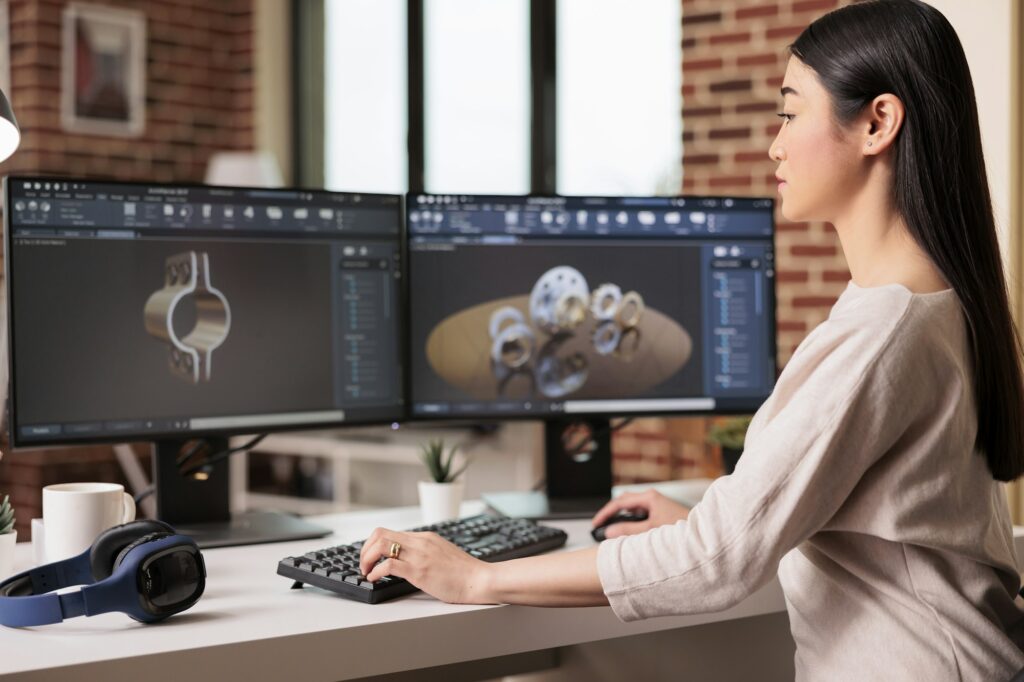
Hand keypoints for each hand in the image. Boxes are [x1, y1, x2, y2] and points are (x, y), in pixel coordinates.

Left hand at [358, 528, 491, 603]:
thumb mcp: (442, 553)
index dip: (372, 544)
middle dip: (365, 550)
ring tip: (366, 571)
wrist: (479, 579)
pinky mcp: (419, 571)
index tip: (370, 557)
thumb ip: (425, 551)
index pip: (389, 532)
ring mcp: (419, 555)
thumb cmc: (464, 572)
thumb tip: (408, 557)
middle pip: (380, 534)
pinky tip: (374, 579)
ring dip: (367, 559)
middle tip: (364, 564)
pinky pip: (389, 564)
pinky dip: (376, 571)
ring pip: (381, 545)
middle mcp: (420, 542)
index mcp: (425, 537)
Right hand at [591, 489, 689, 539]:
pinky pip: (640, 514)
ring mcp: (656, 504)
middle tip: (601, 525)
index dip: (605, 513)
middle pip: (624, 502)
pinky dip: (631, 521)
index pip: (620, 502)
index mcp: (649, 497)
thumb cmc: (682, 528)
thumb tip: (610, 531)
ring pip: (632, 508)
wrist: (703, 533)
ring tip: (613, 530)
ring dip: (622, 518)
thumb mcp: (650, 531)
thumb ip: (628, 531)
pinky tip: (629, 532)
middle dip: (611, 513)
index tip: (596, 523)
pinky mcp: (660, 512)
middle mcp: (652, 498)